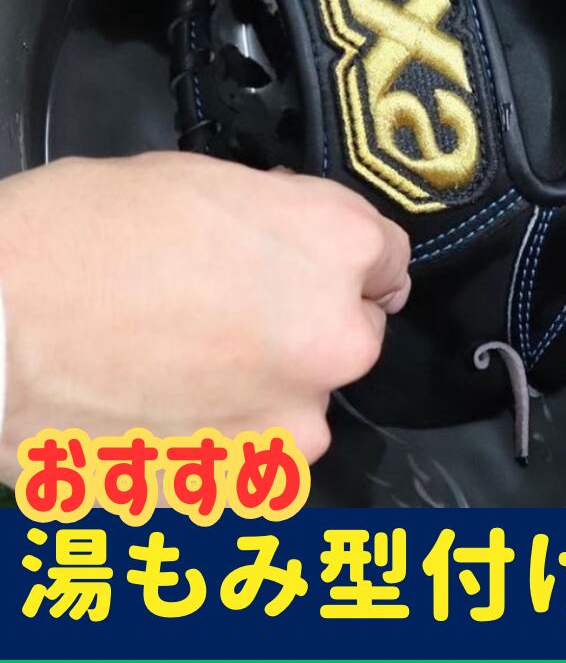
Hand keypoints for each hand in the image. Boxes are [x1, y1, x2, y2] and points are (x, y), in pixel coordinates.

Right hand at [0, 153, 410, 484]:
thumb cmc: (79, 238)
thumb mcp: (204, 182)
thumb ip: (282, 219)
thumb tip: (299, 237)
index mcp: (338, 249)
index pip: (388, 259)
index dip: (345, 257)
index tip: (312, 263)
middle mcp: (336, 339)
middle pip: (351, 329)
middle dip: (307, 317)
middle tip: (228, 305)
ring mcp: (293, 420)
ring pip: (303, 395)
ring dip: (266, 381)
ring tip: (182, 356)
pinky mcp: (243, 479)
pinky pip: (257, 446)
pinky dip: (227, 429)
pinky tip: (165, 398)